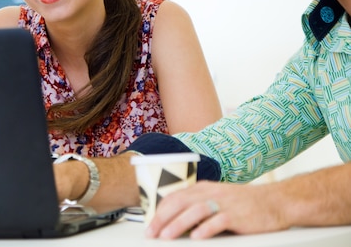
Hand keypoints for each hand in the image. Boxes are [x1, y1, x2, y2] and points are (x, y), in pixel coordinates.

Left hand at [145, 180, 288, 239]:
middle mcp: (211, 193)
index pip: (174, 197)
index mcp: (203, 188)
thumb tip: (174, 221)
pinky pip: (219, 221)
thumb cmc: (244, 204)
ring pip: (196, 211)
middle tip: (151, 233)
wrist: (276, 201)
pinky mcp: (238, 215)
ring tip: (166, 236)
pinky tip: (196, 237)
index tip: (149, 226)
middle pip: (180, 203)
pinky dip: (206, 229)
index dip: (159, 212)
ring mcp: (224, 203)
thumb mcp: (216, 199)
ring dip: (178, 223)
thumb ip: (197, 206)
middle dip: (162, 218)